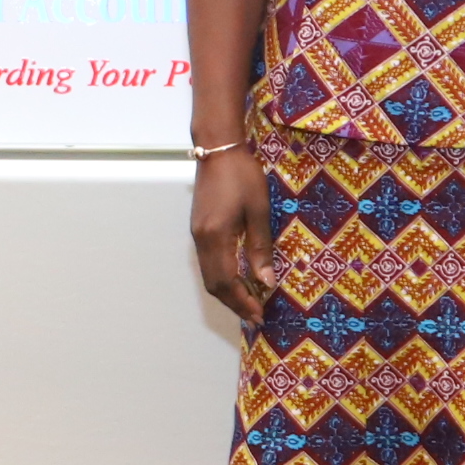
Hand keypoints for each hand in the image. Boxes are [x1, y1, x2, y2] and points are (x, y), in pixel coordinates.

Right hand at [189, 146, 269, 322]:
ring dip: (228, 292)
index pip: (227, 282)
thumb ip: (260, 248)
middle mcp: (202, 240)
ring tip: (249, 301)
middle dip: (234, 303)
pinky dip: (222, 277)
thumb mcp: (258, 211)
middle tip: (256, 315)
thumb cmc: (242, 175)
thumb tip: (267, 281)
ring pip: (209, 275)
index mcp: (216, 237)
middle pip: (214, 284)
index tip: (260, 315)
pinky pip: (208, 263)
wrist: (218, 148)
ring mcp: (197, 234)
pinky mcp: (199, 228)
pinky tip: (238, 278)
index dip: (243, 302)